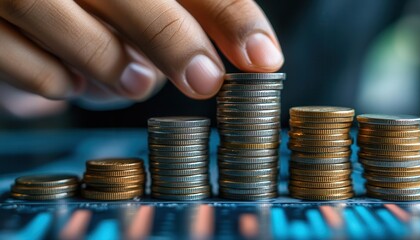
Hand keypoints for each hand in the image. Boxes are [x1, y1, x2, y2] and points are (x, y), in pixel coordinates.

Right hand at [0, 0, 283, 104]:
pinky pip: (36, 73)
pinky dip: (63, 85)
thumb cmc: (89, 1)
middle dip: (177, 42)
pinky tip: (72, 75)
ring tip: (134, 81)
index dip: (232, 16)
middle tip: (205, 81)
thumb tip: (245, 49)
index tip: (264, 58)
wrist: (9, 3)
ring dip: (115, 69)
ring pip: (80, 37)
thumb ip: (188, 11)